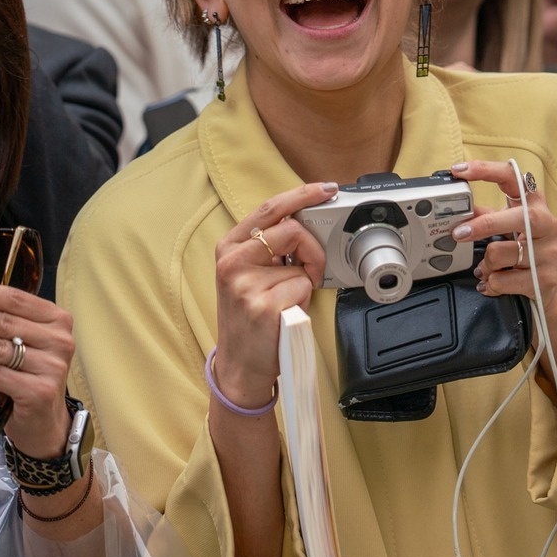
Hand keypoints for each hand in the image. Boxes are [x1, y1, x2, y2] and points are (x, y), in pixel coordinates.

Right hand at [211, 183, 330, 408]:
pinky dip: (304, 301)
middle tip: (311, 269)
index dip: (302, 194)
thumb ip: (269, 248)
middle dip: (313, 249)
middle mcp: (232, 262)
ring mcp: (246, 285)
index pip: (270, 208)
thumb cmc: (250, 318)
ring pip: (301, 265)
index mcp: (230, 248)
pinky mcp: (264, 306)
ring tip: (286, 300)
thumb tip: (305, 224)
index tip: (326, 190)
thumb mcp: (248, 275)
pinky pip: (303, 289)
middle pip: (291, 230)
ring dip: (304, 283)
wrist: (241, 366)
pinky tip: (286, 314)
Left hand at [450, 159, 556, 392]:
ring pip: (500, 253)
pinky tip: (494, 282)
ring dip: (486, 264)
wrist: (549, 289)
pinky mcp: (546, 278)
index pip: (514, 178)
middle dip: (482, 226)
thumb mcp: (509, 228)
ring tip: (488, 268)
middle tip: (458, 234)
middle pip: (514, 218)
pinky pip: (502, 280)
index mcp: (537, 204)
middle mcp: (548, 224)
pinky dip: (491, 283)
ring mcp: (550, 252)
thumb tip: (460, 208)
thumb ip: (487, 216)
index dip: (486, 171)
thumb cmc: (527, 251)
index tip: (460, 171)